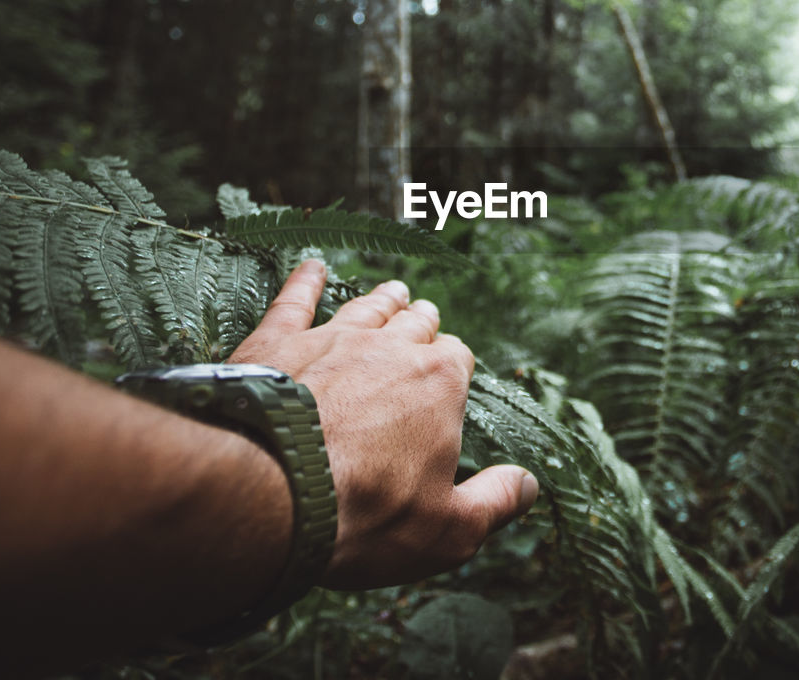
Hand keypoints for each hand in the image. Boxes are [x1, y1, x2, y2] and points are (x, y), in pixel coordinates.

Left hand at [230, 260, 537, 588]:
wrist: (270, 492)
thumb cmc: (365, 515)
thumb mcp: (448, 530)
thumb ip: (494, 503)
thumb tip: (528, 486)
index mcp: (439, 383)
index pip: (457, 359)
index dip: (454, 367)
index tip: (451, 374)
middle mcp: (389, 348)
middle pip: (414, 324)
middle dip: (423, 322)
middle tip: (425, 316)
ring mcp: (331, 339)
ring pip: (366, 308)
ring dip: (382, 299)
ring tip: (393, 291)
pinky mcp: (277, 343)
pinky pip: (295, 301)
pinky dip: (304, 282)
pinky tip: (310, 268)